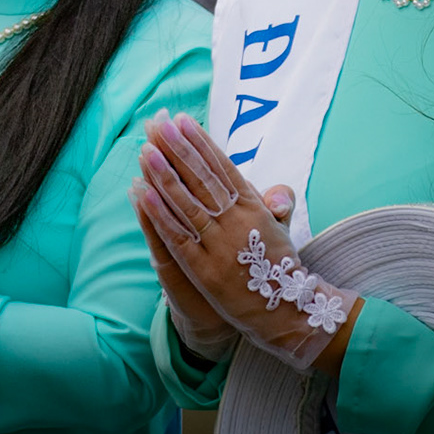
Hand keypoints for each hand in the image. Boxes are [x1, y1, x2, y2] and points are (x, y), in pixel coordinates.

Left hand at [138, 110, 358, 371]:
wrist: (289, 313)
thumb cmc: (280, 265)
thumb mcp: (280, 227)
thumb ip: (273, 201)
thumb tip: (275, 188)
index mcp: (254, 207)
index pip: (223, 168)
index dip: (202, 143)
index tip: (182, 120)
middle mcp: (237, 222)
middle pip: (203, 179)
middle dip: (180, 150)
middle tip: (160, 124)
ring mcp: (221, 246)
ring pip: (187, 204)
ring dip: (164, 176)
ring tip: (146, 150)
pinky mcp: (206, 271)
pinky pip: (179, 238)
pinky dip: (160, 215)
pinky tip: (143, 194)